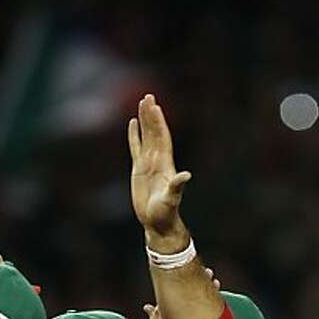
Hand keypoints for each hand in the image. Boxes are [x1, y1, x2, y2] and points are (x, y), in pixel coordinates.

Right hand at [128, 93, 192, 248]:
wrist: (158, 223)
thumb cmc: (166, 213)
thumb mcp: (171, 199)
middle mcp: (158, 160)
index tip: (155, 106)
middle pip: (154, 132)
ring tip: (141, 103)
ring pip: (146, 137)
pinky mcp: (139, 170)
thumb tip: (186, 175)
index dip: (158, 121)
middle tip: (148, 96)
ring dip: (144, 121)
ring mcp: (148, 164)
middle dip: (151, 115)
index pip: (161, 137)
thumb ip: (177, 186)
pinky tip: (132, 124)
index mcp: (165, 164)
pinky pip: (136, 148)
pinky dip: (134, 135)